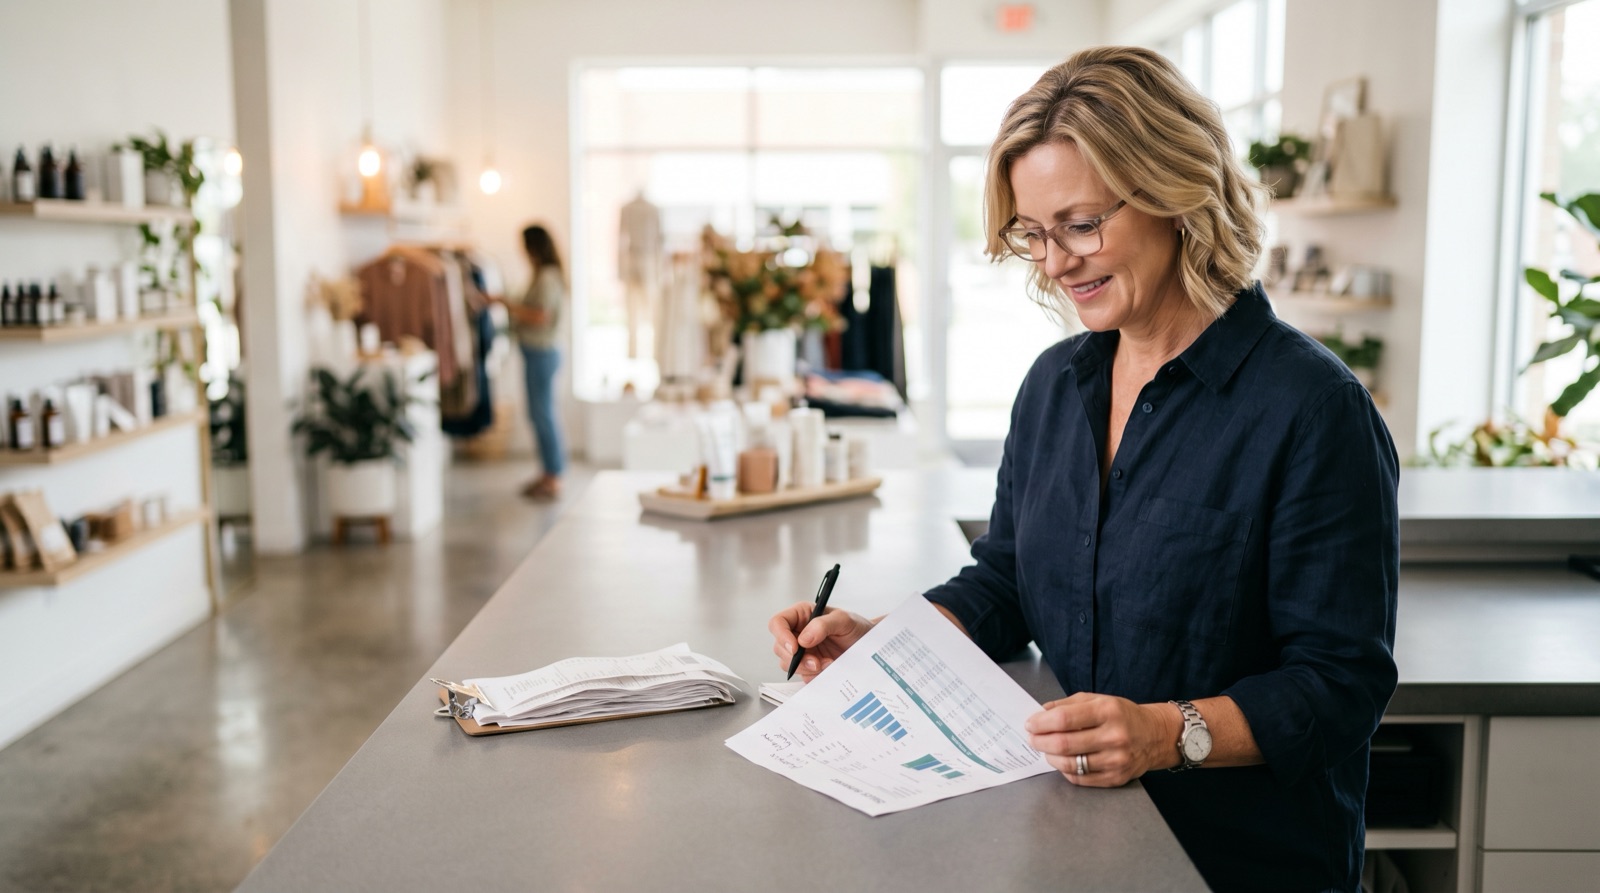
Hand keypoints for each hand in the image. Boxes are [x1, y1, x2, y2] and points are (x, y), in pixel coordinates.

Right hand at [767, 602, 874, 680]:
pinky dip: (814, 675)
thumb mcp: (844, 620)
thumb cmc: (857, 628)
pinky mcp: (809, 666)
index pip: (778, 623)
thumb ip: (822, 625)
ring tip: (828, 663)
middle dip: (797, 658)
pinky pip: (802, 675)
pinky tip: (828, 668)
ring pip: (788, 664)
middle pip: (780, 648)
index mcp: (801, 615)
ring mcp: (803, 651)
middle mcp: (798, 633)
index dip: (781, 636)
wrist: (870, 647)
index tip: (794, 648)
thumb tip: (803, 639)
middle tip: (816, 662)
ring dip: (806, 668)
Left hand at [1023, 693, 1180, 786]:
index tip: (1030, 724)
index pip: (1064, 719)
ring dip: (1050, 757)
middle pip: (1064, 744)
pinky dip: (1065, 769)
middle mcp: (1114, 736)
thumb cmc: (1123, 715)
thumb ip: (1068, 705)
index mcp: (1108, 711)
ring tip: (1046, 749)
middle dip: (1040, 741)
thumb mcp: (1098, 699)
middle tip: (1032, 738)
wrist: (1155, 736)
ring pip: (1069, 764)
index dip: (1041, 723)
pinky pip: (1080, 778)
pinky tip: (1062, 760)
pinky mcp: (1116, 778)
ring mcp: (1116, 760)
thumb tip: (1041, 713)